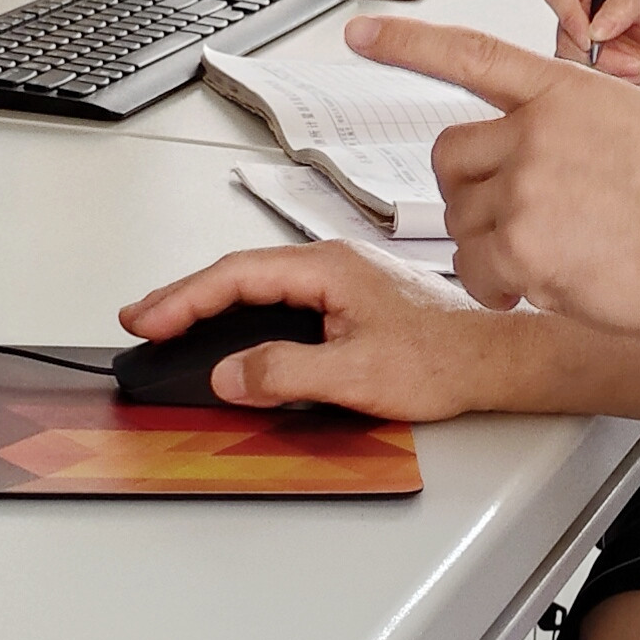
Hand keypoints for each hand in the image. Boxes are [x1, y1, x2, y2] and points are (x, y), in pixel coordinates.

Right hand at [118, 241, 515, 420]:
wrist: (497, 359)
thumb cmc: (445, 357)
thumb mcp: (357, 374)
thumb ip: (286, 372)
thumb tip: (231, 373)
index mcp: (329, 267)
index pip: (237, 275)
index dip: (184, 298)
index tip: (148, 320)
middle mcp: (333, 265)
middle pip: (241, 275)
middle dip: (186, 297)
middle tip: (141, 320)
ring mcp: (342, 281)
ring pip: (262, 288)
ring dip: (214, 306)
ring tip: (173, 323)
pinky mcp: (352, 302)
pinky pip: (284, 302)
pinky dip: (247, 315)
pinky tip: (233, 331)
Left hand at [353, 16, 639, 337]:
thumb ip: (574, 123)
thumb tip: (533, 140)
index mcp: (569, 91)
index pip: (472, 54)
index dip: (409, 43)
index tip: (362, 34)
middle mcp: (540, 130)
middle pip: (449, 156)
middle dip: (470, 191)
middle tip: (514, 218)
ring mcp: (528, 187)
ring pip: (459, 217)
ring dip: (488, 245)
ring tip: (550, 257)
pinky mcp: (522, 246)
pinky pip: (473, 268)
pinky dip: (496, 287)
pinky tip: (536, 288)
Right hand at [542, 0, 639, 83]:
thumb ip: (622, 7)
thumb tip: (595, 29)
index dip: (566, 13)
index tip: (588, 37)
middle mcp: (578, 15)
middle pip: (565, 37)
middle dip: (596, 54)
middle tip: (629, 60)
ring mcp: (581, 44)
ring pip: (573, 64)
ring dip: (608, 70)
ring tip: (637, 66)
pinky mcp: (589, 69)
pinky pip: (586, 83)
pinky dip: (613, 81)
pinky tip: (633, 74)